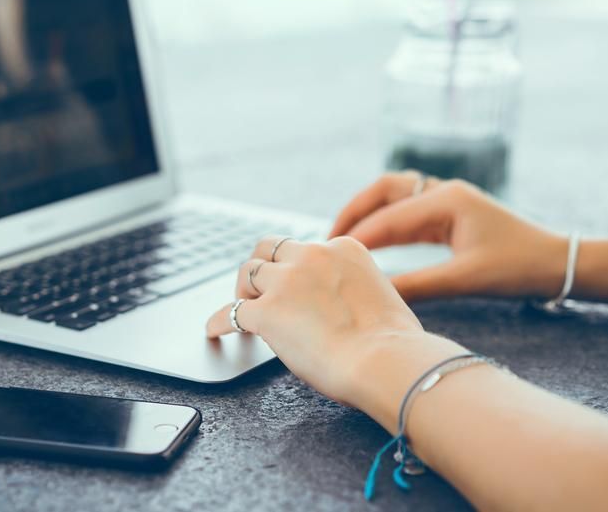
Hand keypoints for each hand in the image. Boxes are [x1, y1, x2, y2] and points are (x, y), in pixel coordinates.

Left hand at [205, 235, 446, 416]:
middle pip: (270, 248)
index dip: (294, 268)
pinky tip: (214, 331)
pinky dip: (219, 322)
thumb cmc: (393, 342)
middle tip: (257, 288)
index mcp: (343, 248)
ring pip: (248, 273)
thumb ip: (352, 288)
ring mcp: (286, 282)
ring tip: (240, 307)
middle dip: (261, 265)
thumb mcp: (380, 295)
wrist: (386, 360)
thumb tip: (338, 307)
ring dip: (242, 290)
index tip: (292, 283)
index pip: (306, 249)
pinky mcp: (267, 312)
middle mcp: (312, 255)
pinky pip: (232, 312)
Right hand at [330, 172, 568, 301]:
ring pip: (394, 195)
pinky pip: (408, 210)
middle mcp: (444, 191)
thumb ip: (417, 285)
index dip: (359, 237)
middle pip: (385, 189)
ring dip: (368, 213)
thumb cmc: (517, 269)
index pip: (390, 216)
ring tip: (344, 239)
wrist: (558, 264)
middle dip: (354, 212)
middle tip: (329, 240)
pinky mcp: (451, 212)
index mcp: (447, 200)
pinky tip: (373, 245)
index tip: (331, 257)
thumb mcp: (464, 280)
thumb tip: (375, 295)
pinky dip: (386, 223)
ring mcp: (448, 198)